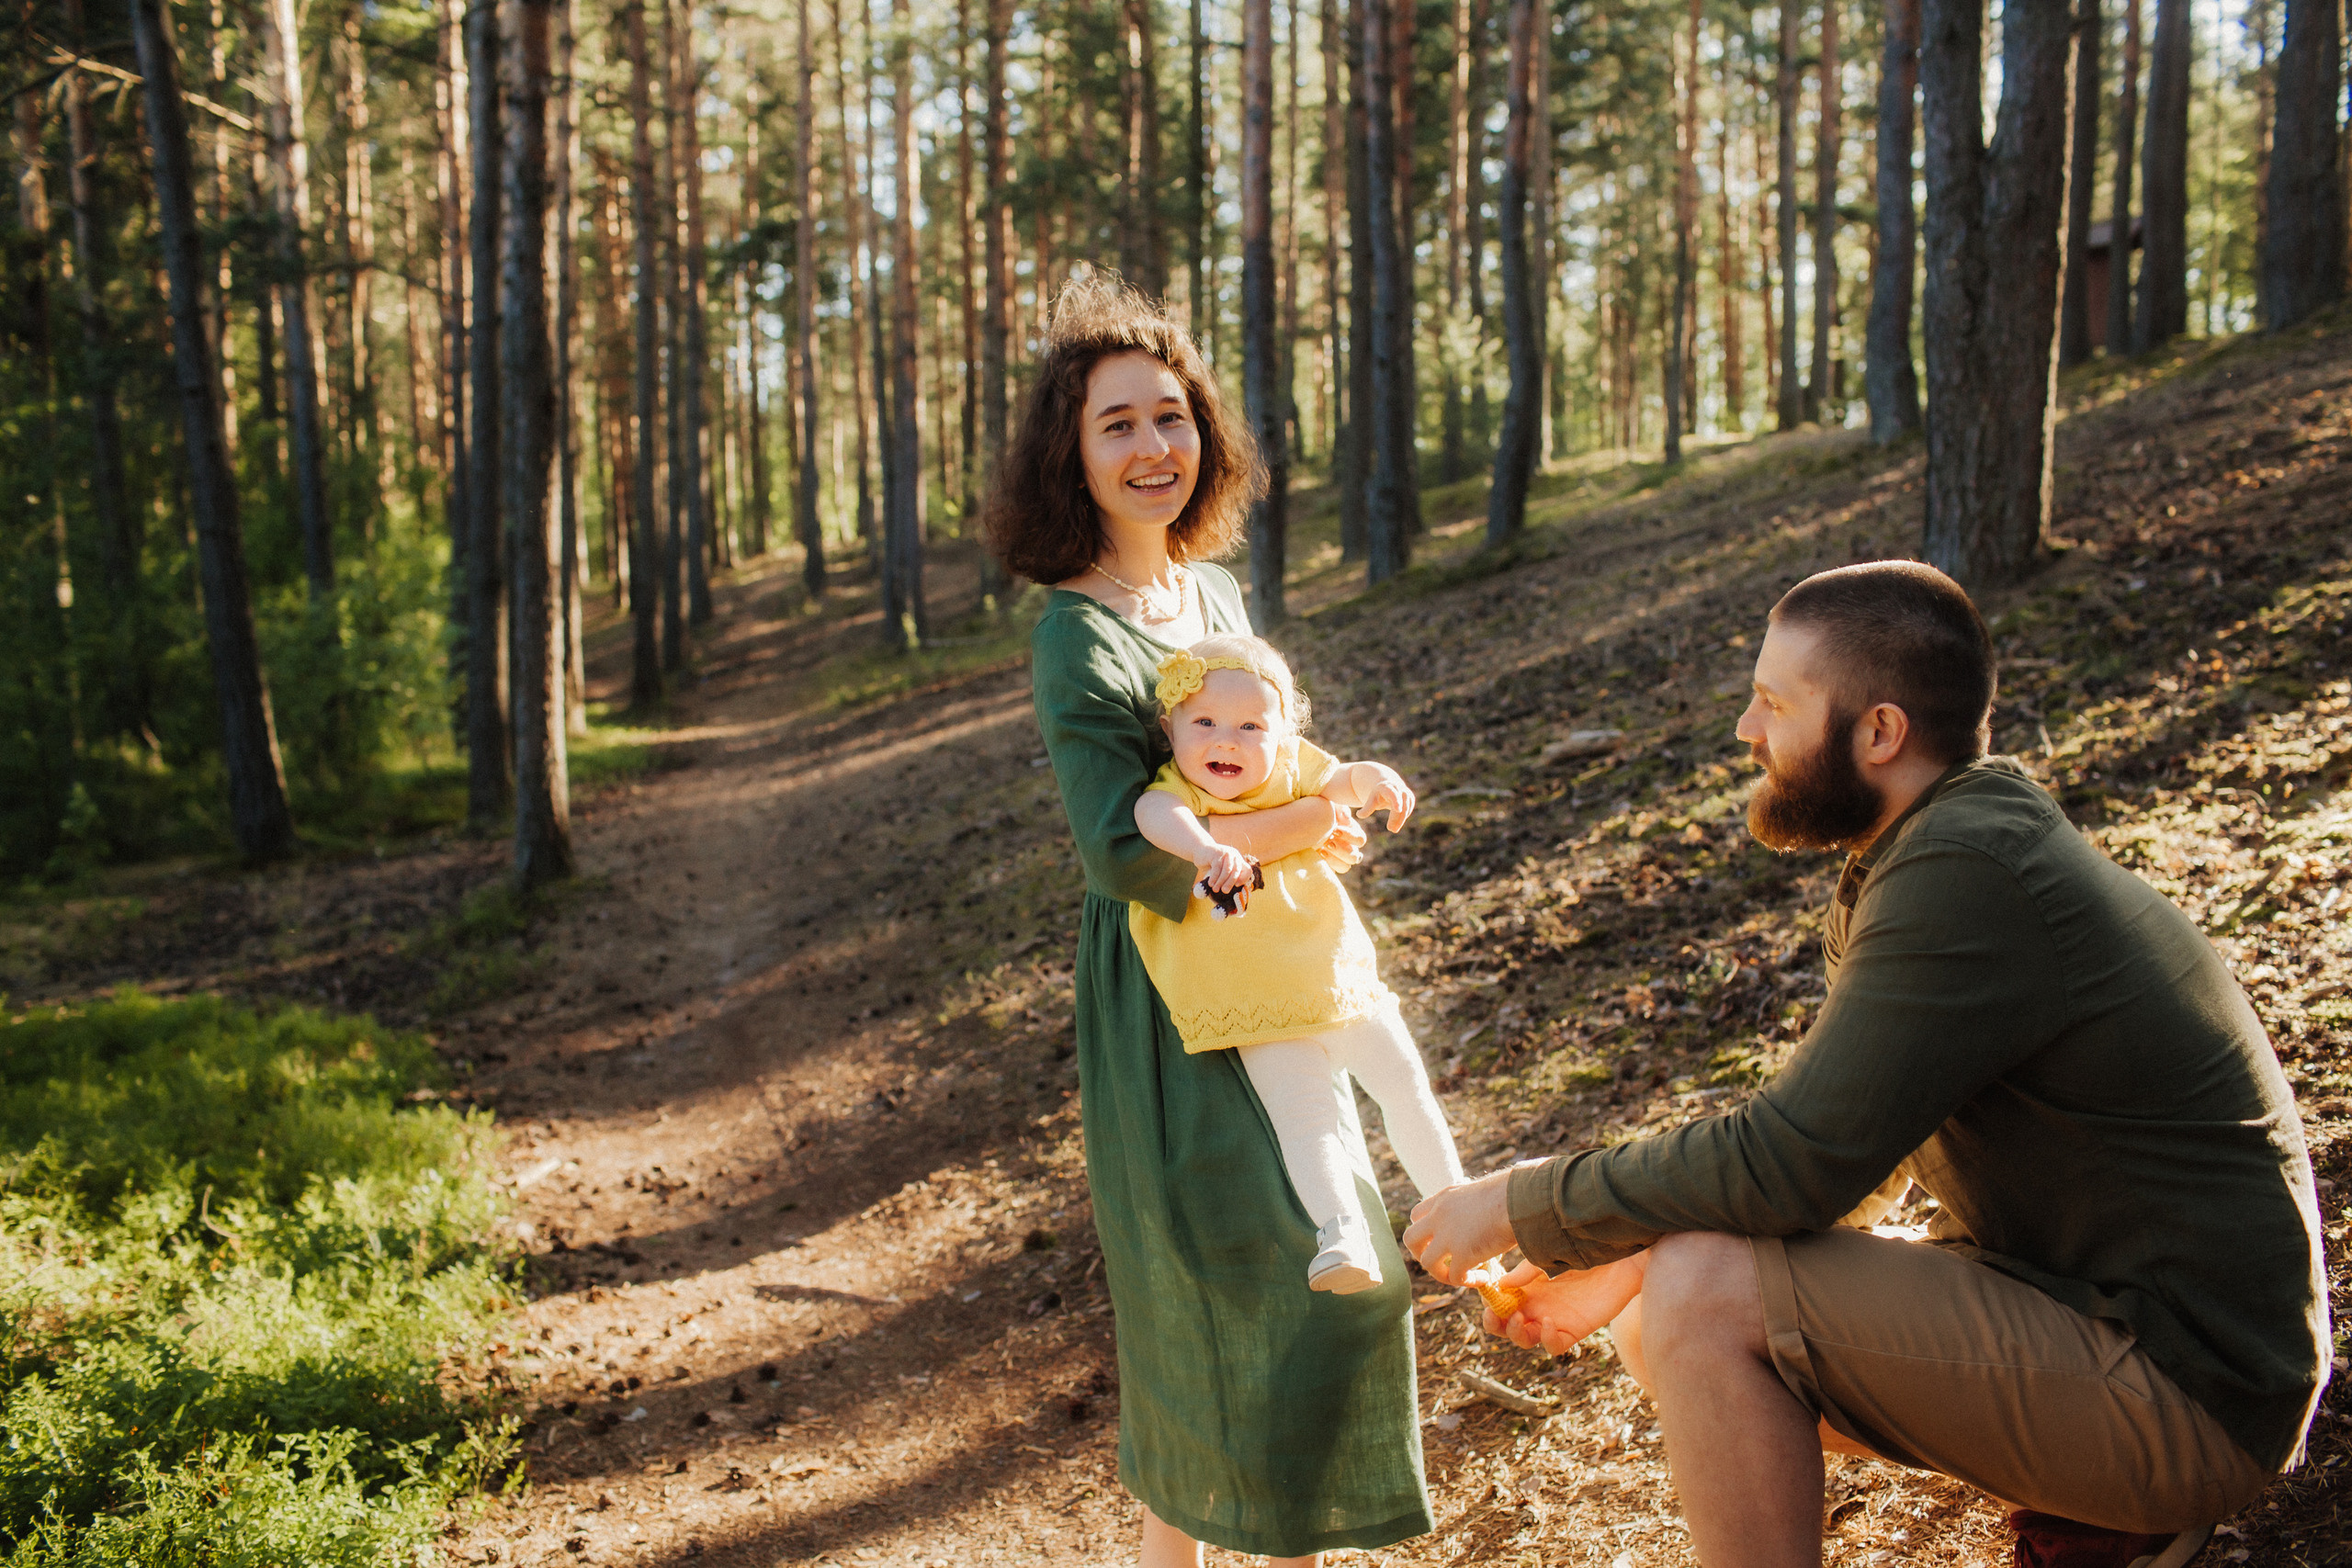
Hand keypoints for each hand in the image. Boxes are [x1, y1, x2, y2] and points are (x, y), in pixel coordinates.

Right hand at [1196, 843, 1253, 894]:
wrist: (1199, 848)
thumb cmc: (1211, 862)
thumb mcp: (1221, 870)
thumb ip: (1226, 877)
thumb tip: (1228, 891)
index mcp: (1238, 860)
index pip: (1247, 870)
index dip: (1244, 879)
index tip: (1237, 886)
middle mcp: (1234, 855)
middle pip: (1237, 871)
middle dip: (1231, 883)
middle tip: (1225, 891)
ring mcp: (1226, 853)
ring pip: (1227, 870)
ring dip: (1221, 881)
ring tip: (1216, 889)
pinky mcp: (1216, 853)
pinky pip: (1217, 868)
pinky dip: (1214, 877)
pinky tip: (1211, 884)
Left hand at [1317, 805, 1367, 871]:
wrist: (1300, 824)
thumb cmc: (1318, 812)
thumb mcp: (1329, 805)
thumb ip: (1340, 808)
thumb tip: (1347, 818)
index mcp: (1353, 833)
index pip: (1360, 840)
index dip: (1349, 836)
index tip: (1334, 829)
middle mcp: (1349, 848)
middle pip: (1354, 856)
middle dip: (1340, 849)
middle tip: (1327, 841)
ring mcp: (1340, 859)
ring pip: (1346, 866)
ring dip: (1335, 859)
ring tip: (1321, 849)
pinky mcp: (1329, 865)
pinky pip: (1334, 871)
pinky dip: (1328, 864)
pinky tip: (1318, 854)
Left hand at [1356, 767, 1415, 832]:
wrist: (1389, 786)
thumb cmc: (1378, 794)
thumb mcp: (1371, 799)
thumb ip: (1367, 808)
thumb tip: (1359, 815)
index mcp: (1387, 787)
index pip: (1393, 794)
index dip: (1396, 800)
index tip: (1398, 809)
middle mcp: (1398, 788)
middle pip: (1401, 803)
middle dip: (1397, 817)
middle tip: (1391, 829)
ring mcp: (1406, 793)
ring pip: (1406, 808)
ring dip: (1401, 820)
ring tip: (1393, 829)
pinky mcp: (1410, 798)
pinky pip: (1408, 810)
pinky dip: (1403, 818)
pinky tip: (1397, 824)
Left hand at [1402, 1167, 1518, 1285]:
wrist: (1522, 1198)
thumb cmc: (1514, 1192)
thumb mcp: (1482, 1191)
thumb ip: (1472, 1204)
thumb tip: (1484, 1213)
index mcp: (1445, 1197)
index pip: (1417, 1215)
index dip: (1426, 1232)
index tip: (1443, 1240)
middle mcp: (1439, 1215)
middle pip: (1410, 1239)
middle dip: (1422, 1254)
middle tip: (1442, 1261)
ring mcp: (1448, 1235)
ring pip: (1426, 1263)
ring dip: (1442, 1274)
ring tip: (1463, 1277)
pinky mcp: (1462, 1253)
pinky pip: (1455, 1277)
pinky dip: (1467, 1282)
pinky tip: (1485, 1279)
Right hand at [1484, 1255, 1647, 1355]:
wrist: (1621, 1255)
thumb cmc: (1584, 1248)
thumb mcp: (1548, 1254)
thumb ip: (1526, 1270)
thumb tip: (1500, 1285)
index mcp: (1527, 1285)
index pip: (1498, 1300)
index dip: (1487, 1300)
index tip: (1484, 1293)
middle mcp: (1537, 1304)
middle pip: (1505, 1325)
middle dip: (1494, 1324)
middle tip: (1494, 1314)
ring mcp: (1555, 1318)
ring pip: (1525, 1339)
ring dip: (1516, 1333)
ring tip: (1519, 1318)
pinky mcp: (1575, 1329)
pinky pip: (1554, 1346)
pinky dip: (1547, 1339)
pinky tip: (1549, 1322)